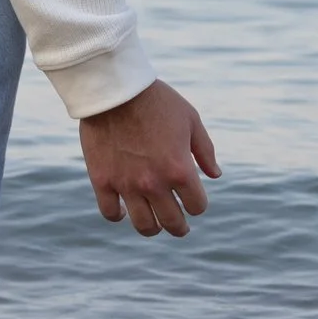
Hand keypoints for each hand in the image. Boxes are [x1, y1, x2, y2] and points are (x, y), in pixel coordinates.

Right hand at [79, 80, 219, 236]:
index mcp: (180, 170)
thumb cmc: (158, 101)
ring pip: (144, 226)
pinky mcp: (102, 181)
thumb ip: (205, 151)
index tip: (194, 200)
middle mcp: (154, 183)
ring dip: (153, 228)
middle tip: (179, 225)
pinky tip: (124, 211)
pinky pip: (110, 212)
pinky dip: (118, 216)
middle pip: (173, 223)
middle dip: (180, 226)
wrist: (115, 90)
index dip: (198, 205)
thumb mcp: (191, 120)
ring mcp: (126, 185)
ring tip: (155, 224)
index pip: (197, 206)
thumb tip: (215, 175)